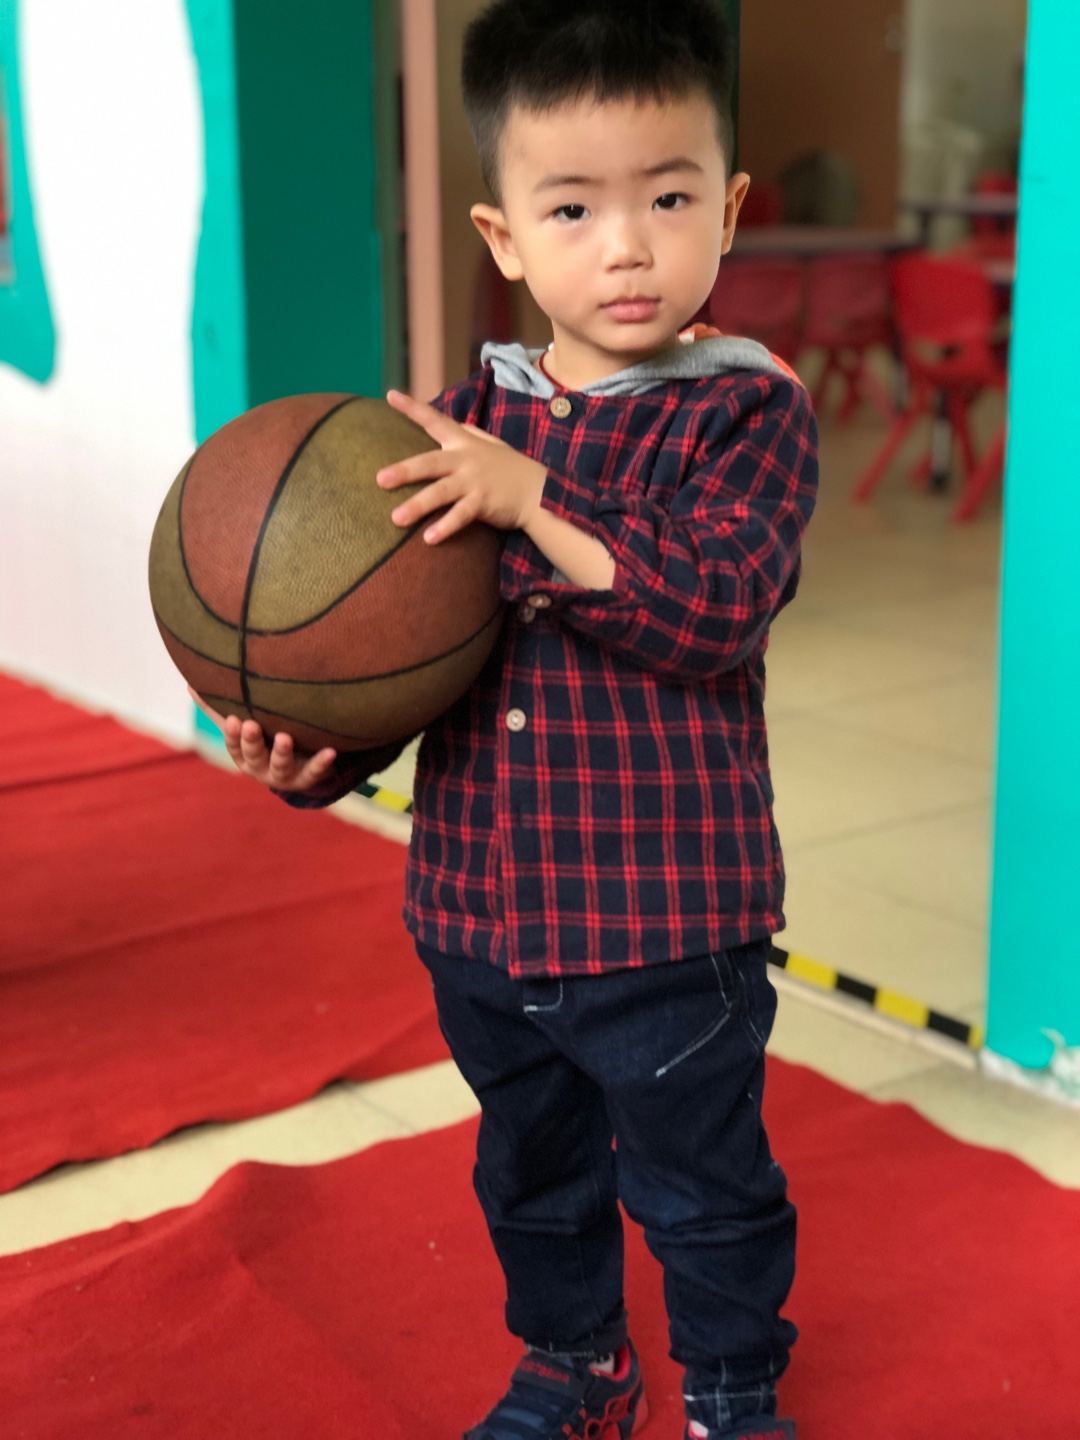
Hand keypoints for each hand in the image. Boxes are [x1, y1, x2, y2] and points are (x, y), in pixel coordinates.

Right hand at [187, 686, 337, 790]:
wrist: (298, 769)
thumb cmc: (264, 742)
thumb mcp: (242, 728)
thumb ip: (219, 709)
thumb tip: (190, 683)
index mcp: (243, 756)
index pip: (234, 746)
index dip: (232, 735)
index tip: (233, 719)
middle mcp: (261, 768)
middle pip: (254, 757)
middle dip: (251, 742)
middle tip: (251, 725)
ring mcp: (284, 775)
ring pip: (281, 767)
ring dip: (282, 753)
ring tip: (284, 738)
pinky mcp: (308, 777)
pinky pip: (315, 772)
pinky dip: (322, 763)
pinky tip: (331, 751)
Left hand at [375, 389, 547, 542]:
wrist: (538, 490)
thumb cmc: (510, 468)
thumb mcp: (490, 445)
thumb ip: (470, 434)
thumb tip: (454, 422)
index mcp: (464, 442)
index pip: (435, 421)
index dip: (413, 408)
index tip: (390, 396)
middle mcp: (465, 460)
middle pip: (430, 463)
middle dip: (405, 470)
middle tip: (380, 479)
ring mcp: (474, 481)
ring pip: (441, 492)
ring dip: (418, 505)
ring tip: (396, 519)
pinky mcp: (484, 502)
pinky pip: (461, 515)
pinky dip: (446, 527)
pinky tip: (429, 538)